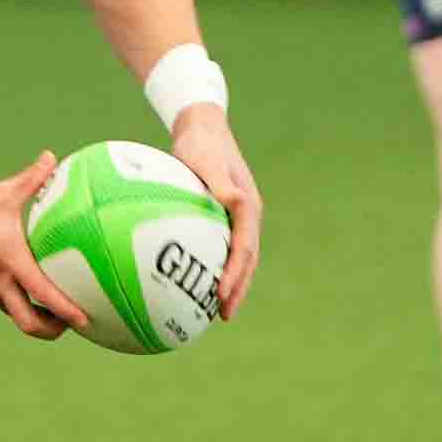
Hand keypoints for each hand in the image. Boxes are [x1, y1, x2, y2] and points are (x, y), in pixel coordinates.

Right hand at [0, 152, 87, 339]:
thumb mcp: (0, 194)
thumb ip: (30, 179)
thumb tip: (50, 157)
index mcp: (11, 262)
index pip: (44, 294)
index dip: (67, 312)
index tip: (85, 321)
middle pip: (28, 323)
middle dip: (51, 330)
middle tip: (70, 324)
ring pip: (13, 313)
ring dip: (34, 316)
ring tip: (52, 310)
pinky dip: (14, 299)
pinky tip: (17, 283)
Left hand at [166, 107, 263, 320]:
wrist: (202, 127)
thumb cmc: (200, 142)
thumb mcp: (207, 159)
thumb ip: (222, 183)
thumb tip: (234, 201)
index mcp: (248, 206)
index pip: (244, 248)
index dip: (235, 274)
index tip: (221, 295)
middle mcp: (247, 215)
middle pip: (247, 260)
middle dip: (237, 289)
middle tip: (224, 315)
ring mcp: (238, 218)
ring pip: (239, 258)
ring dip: (231, 284)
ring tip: (216, 310)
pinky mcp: (224, 217)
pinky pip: (221, 248)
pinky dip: (215, 268)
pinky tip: (193, 282)